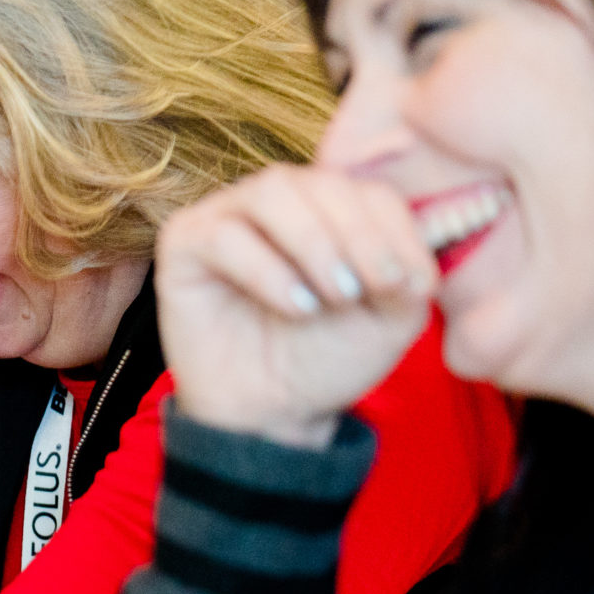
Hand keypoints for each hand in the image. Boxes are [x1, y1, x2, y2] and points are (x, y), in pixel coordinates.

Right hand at [155, 165, 435, 446]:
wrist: (270, 411)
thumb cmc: (324, 358)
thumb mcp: (390, 322)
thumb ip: (408, 278)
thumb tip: (408, 258)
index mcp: (332, 208)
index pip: (370, 190)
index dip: (395, 232)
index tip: (408, 287)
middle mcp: (281, 201)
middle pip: (322, 182)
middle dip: (356, 237)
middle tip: (363, 292)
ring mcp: (227, 215)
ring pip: (272, 191)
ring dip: (312, 243)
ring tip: (330, 297)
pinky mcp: (184, 243)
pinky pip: (223, 234)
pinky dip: (267, 271)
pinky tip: (293, 307)